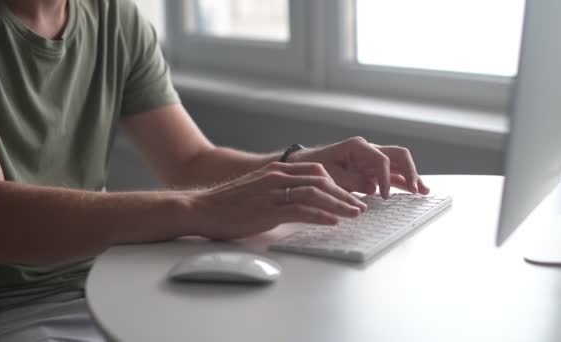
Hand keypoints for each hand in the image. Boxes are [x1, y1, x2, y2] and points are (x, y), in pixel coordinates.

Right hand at [189, 162, 366, 239]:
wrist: (201, 208)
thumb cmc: (228, 203)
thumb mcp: (258, 189)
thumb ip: (279, 191)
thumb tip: (300, 203)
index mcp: (276, 171)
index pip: (315, 171)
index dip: (336, 183)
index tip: (348, 195)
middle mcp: (276, 177)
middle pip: (320, 180)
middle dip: (343, 193)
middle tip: (358, 205)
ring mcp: (271, 192)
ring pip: (314, 193)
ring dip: (338, 204)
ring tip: (354, 213)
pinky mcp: (266, 210)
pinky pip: (299, 210)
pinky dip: (320, 215)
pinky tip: (332, 221)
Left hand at [290, 137, 429, 198]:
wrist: (306, 165)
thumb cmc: (316, 167)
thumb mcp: (330, 175)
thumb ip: (351, 180)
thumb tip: (373, 188)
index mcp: (358, 147)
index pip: (381, 160)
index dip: (385, 178)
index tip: (383, 196)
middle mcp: (369, 150)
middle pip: (398, 155)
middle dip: (410, 171)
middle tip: (416, 189)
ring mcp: (372, 159)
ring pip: (399, 164)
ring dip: (412, 176)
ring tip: (424, 191)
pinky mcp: (372, 169)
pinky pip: (393, 173)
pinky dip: (403, 181)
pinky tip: (414, 191)